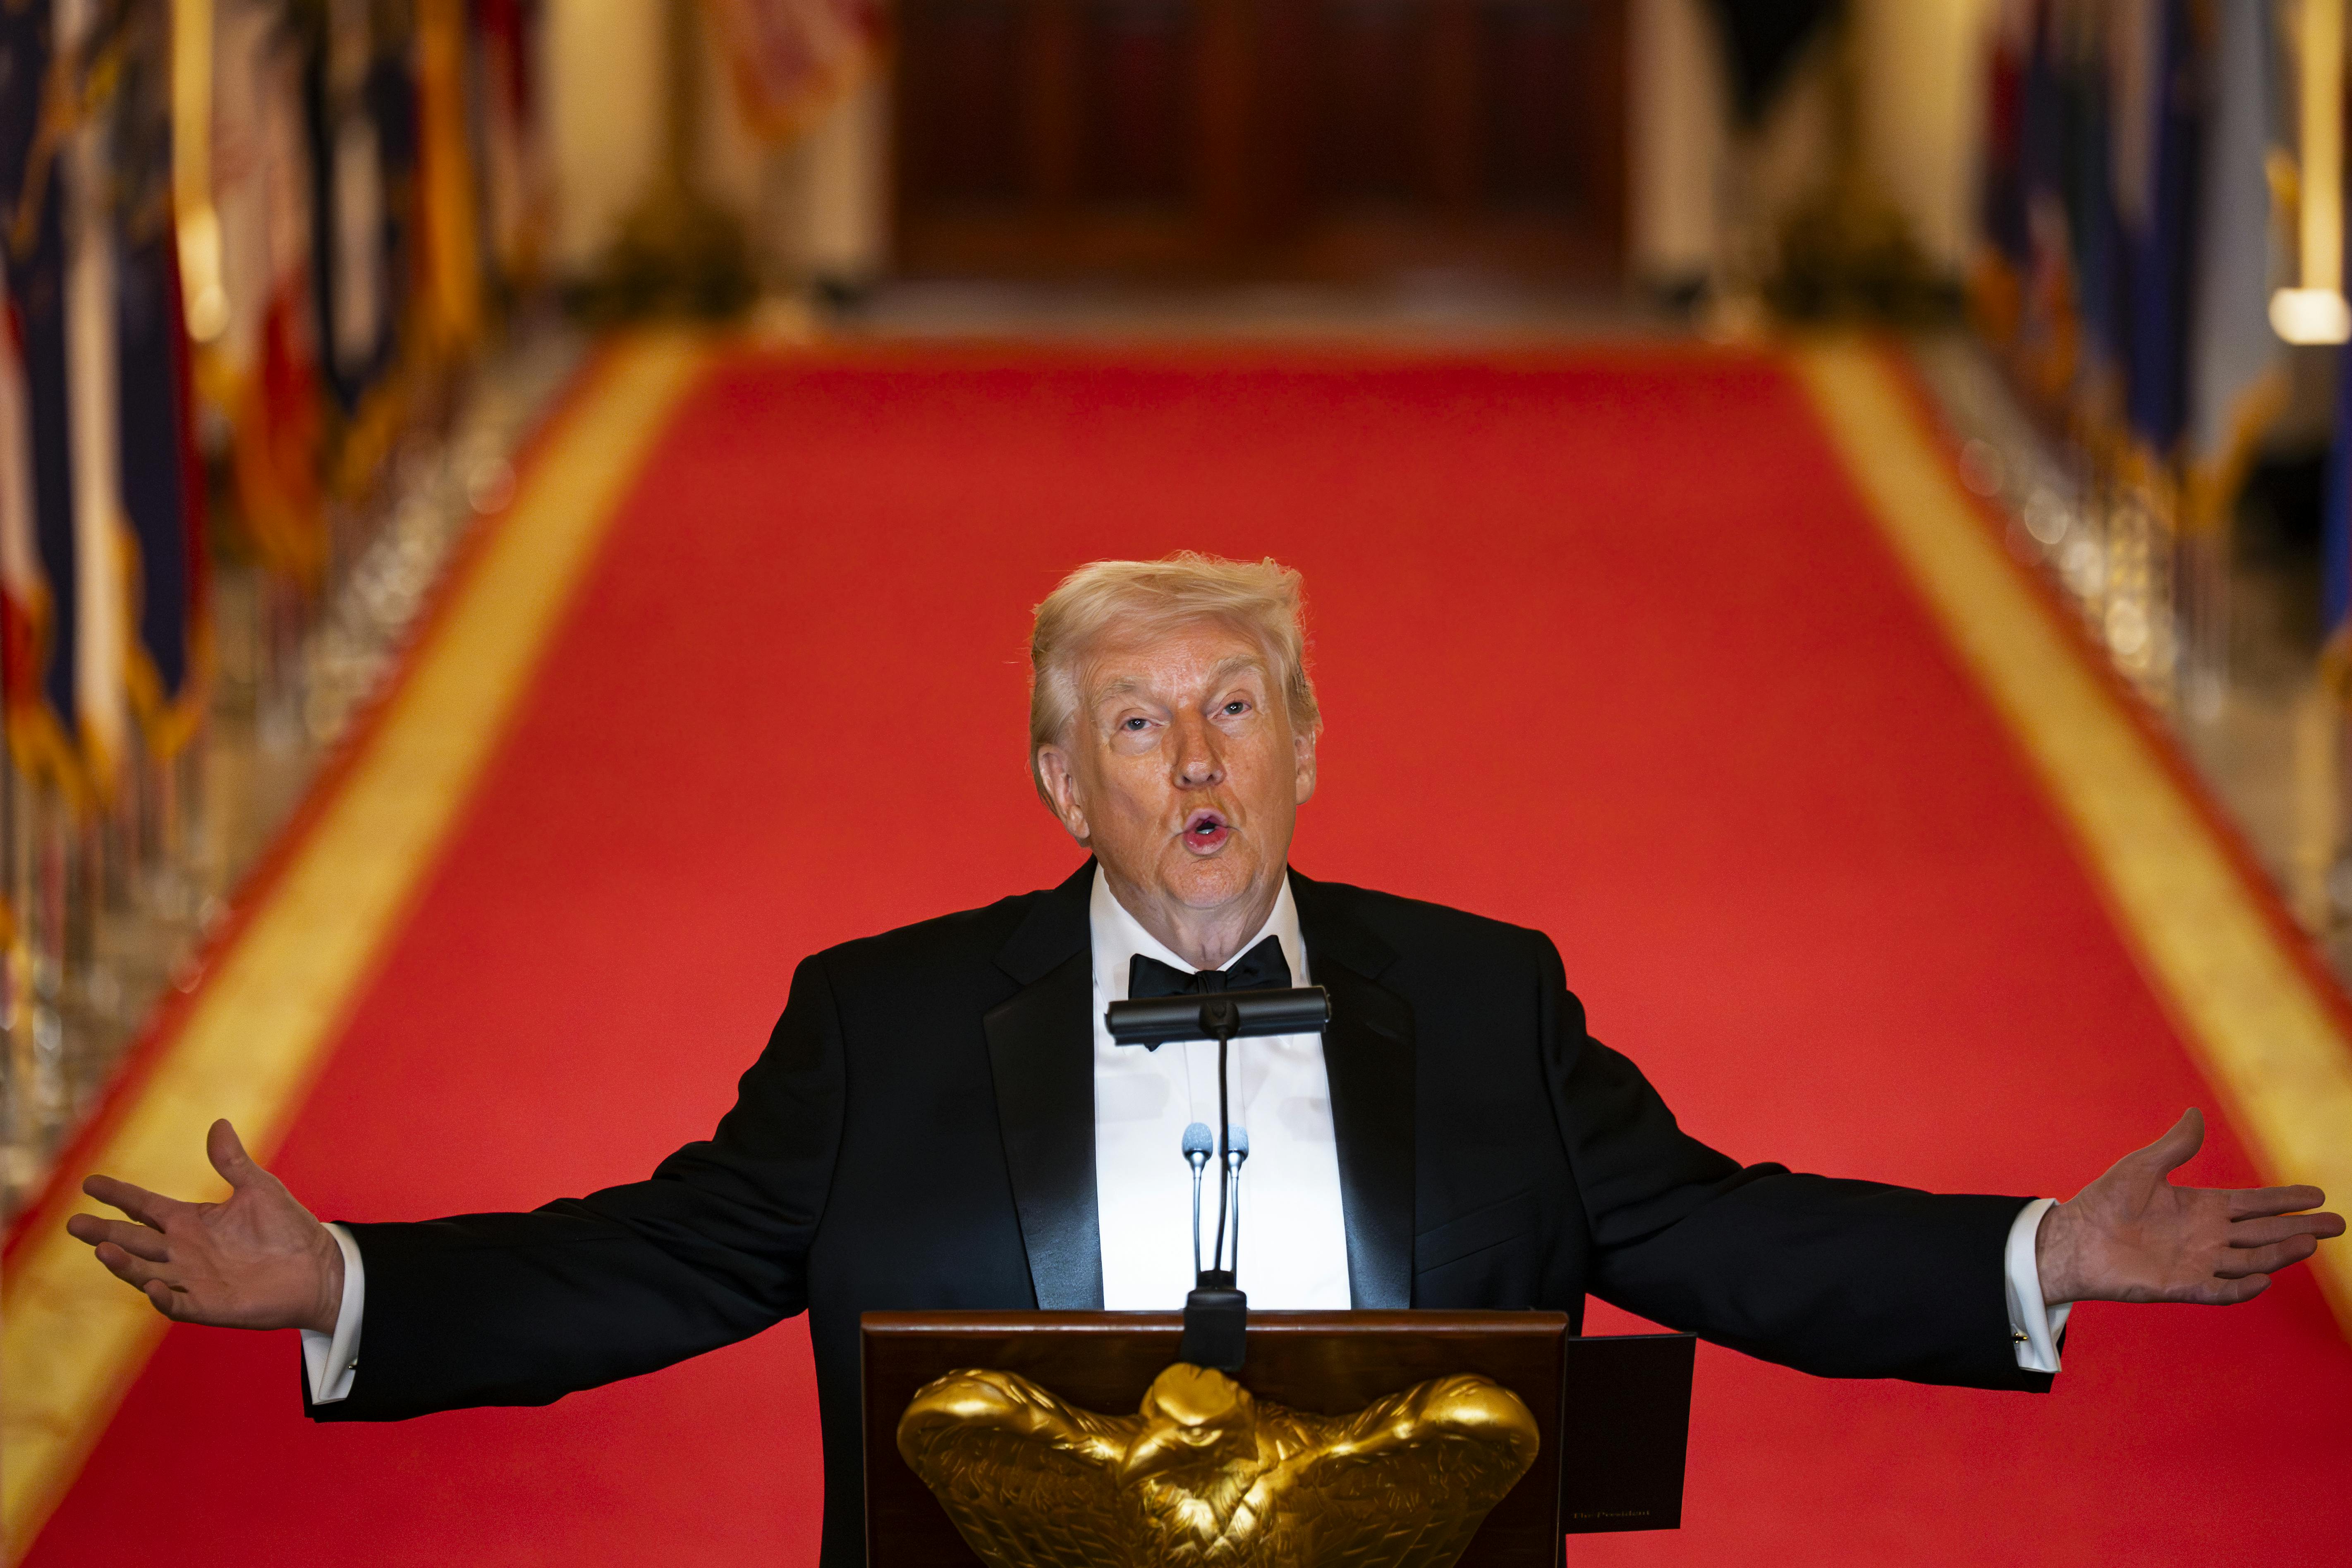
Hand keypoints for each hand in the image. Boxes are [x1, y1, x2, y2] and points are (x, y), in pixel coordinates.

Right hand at [65, 1119, 344, 1333]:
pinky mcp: (208, 1306)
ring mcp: (193, 1280)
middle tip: (73, 1223)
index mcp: (193, 1221)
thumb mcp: (259, 1189)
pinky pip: (176, 1304)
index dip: (119, 1196)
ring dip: (123, 1264)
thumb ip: (232, 1162)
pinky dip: (162, 1298)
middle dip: (104, 1232)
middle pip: (134, 1240)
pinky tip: (152, 1286)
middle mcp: (185, 1251)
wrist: (318, 1267)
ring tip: (102, 1250)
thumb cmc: (288, 1227)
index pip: (145, 1206)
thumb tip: (218, 1123)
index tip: (89, 1183)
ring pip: (145, 1272)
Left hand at [2036, 1108, 2343, 1305]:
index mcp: (2202, 1207)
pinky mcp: (2181, 1286)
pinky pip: (2219, 1289)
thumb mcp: (2142, 1167)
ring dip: (2279, 1254)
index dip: (2285, 1199)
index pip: (2254, 1204)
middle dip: (2299, 1228)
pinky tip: (2263, 1279)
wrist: (2074, 1239)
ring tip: (2309, 1243)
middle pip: (2263, 1233)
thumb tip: (2195, 1113)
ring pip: (2250, 1260)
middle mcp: (2207, 1236)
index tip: (2317, 1195)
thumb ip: (2175, 1146)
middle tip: (2336, 1224)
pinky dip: (2241, 1287)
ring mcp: (2197, 1262)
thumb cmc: (2104, 1202)